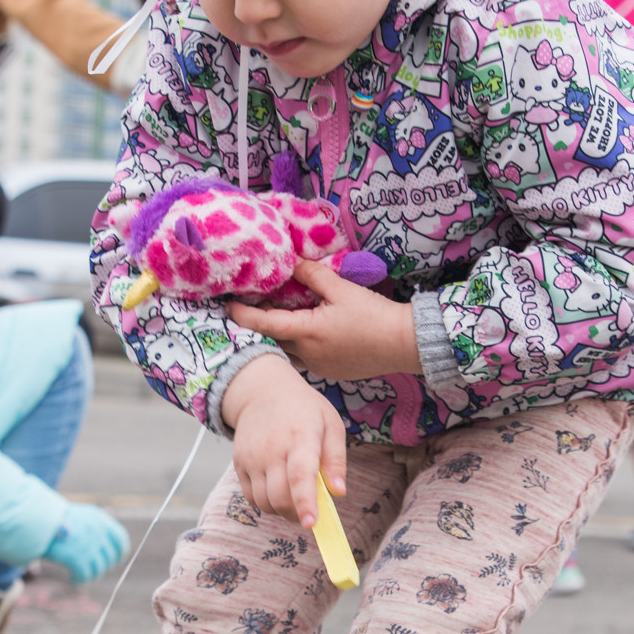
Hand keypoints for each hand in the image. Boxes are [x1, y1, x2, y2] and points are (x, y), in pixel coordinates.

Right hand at [42, 503, 130, 583]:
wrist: (34, 519)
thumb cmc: (53, 520)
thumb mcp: (79, 518)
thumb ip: (95, 531)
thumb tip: (108, 552)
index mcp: (99, 519)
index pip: (120, 539)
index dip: (120, 553)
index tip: (117, 560)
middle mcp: (97, 531)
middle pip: (109, 558)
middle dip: (101, 567)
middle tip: (90, 570)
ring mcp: (88, 545)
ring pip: (98, 569)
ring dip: (90, 576)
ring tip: (80, 576)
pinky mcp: (77, 557)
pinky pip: (85, 575)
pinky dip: (80, 580)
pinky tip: (74, 580)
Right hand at [222, 354, 347, 530]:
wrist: (261, 391)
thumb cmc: (303, 409)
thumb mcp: (331, 424)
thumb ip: (336, 460)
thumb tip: (339, 492)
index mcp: (300, 437)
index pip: (300, 476)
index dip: (305, 503)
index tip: (312, 523)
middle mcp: (272, 449)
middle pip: (280, 497)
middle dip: (298, 514)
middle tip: (311, 512)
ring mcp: (252, 458)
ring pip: (265, 503)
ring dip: (283, 511)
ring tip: (295, 497)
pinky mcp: (239, 464)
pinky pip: (252, 498)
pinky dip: (267, 504)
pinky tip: (279, 490)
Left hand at [226, 261, 421, 381]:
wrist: (405, 344)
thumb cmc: (375, 316)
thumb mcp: (342, 289)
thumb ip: (313, 275)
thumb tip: (292, 262)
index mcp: (307, 333)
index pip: (263, 324)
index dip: (242, 315)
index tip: (228, 305)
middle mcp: (307, 354)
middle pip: (271, 341)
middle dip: (259, 325)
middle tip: (252, 304)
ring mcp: (318, 366)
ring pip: (287, 351)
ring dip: (280, 335)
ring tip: (278, 315)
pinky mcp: (330, 371)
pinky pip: (303, 358)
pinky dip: (297, 343)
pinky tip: (305, 329)